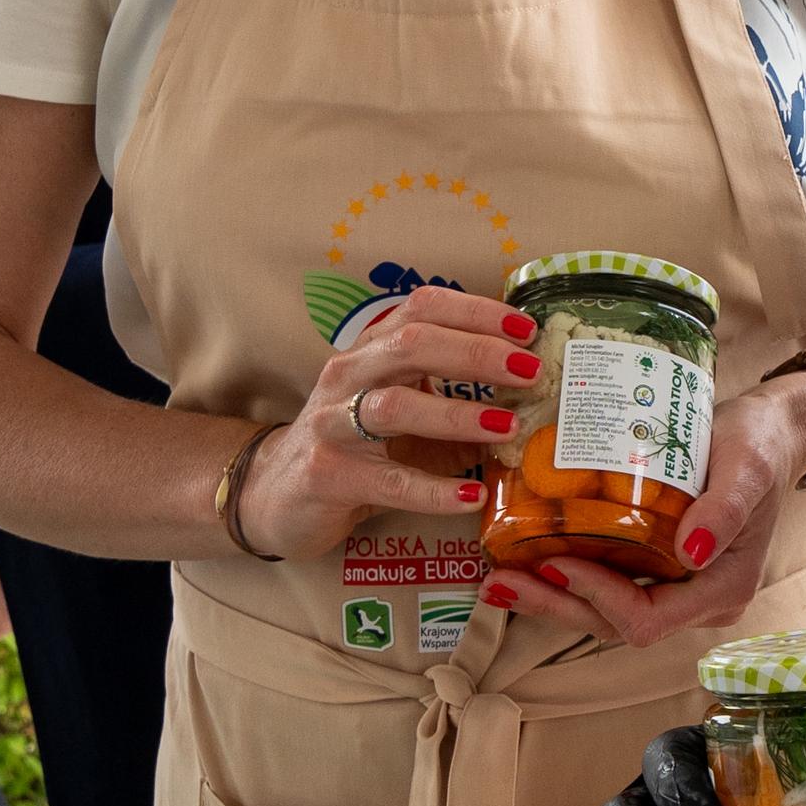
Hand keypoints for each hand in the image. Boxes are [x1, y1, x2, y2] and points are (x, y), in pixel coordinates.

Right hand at [228, 285, 532, 559]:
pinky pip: (389, 481)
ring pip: (396, 407)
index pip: (421, 309)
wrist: (275, 494)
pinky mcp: (327, 476)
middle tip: (529, 371)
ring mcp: (332, 425)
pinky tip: (472, 496)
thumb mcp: (398, 407)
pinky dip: (434, 490)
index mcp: (371, 351)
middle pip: (412, 345)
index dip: (475, 312)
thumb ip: (449, 394)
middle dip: (476, 353)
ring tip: (507, 426)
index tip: (525, 328)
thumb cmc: (353, 444)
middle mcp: (347, 376)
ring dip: (458, 414)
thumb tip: (527, 392)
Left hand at [482, 366, 805, 651]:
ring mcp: (677, 589)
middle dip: (558, 605)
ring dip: (552, 598)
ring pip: (605, 612)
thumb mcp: (749, 466)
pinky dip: (566, 578)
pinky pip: (608, 586)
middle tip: (500, 581)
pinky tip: (524, 560)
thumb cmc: (761, 445)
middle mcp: (698, 600)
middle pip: (617, 624)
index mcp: (722, 588)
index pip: (650, 618)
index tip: (556, 562)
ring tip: (499, 578)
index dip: (599, 598)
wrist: (770, 433)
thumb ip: (726, 509)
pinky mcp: (657, 569)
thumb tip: (692, 552)